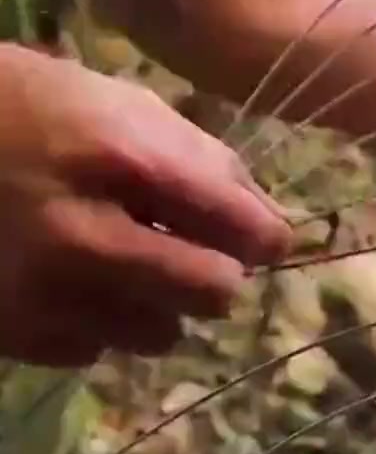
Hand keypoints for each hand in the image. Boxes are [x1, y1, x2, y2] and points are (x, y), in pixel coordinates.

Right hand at [0, 45, 292, 367]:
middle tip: (197, 253)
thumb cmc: (21, 107)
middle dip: (219, 273)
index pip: (240, 225)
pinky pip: (96, 350)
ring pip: (161, 333)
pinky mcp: (9, 332)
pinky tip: (73, 282)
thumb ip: (204, 161)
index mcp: (121, 159)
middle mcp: (84, 235)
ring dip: (160, 305)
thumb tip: (271, 224)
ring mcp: (41, 291)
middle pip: (213, 291)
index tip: (265, 240)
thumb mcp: (118, 103)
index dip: (267, 236)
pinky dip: (100, 323)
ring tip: (124, 264)